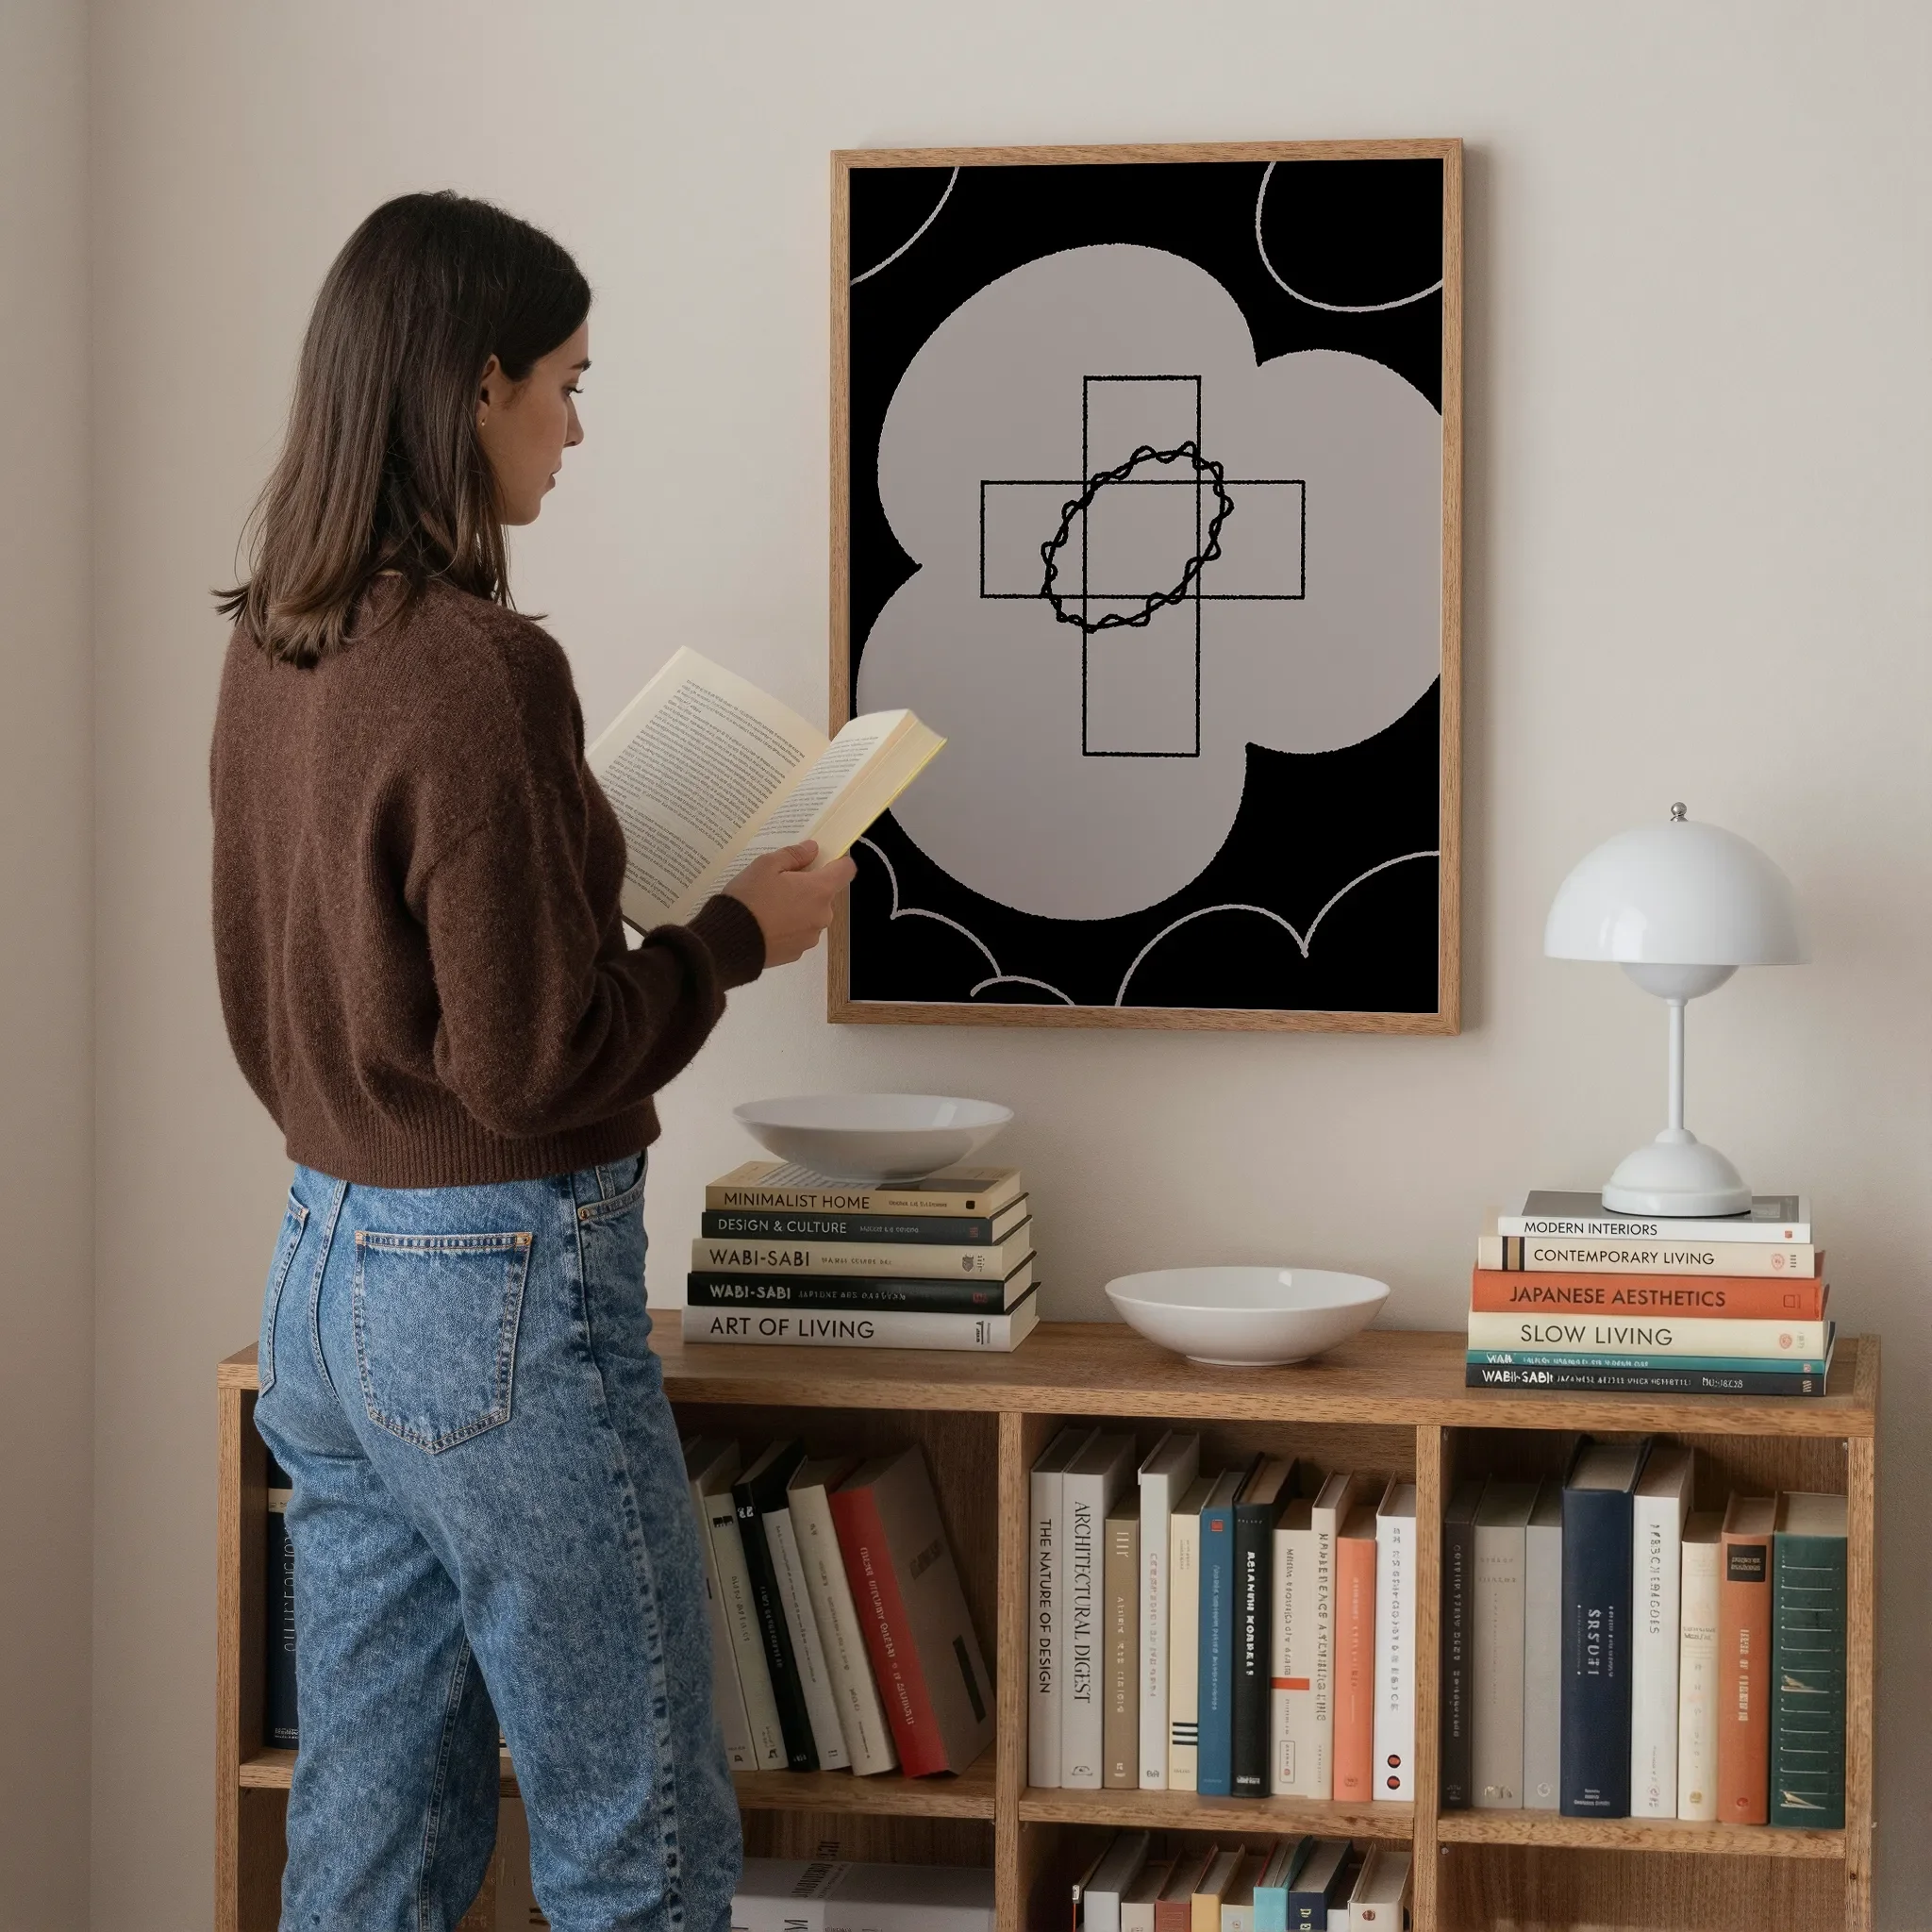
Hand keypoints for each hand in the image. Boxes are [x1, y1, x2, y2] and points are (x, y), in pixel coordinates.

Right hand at [725, 841, 856, 967]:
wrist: (729, 941)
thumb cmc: (749, 899)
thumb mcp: (765, 865)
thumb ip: (794, 855)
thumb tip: (812, 849)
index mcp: (820, 890)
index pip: (846, 870)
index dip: (838, 861)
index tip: (822, 859)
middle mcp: (822, 915)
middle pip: (825, 894)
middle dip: (809, 886)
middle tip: (781, 882)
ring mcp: (810, 937)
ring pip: (811, 914)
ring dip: (798, 908)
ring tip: (769, 905)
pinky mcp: (796, 953)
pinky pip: (798, 933)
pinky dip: (788, 927)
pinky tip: (766, 923)